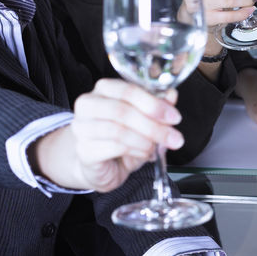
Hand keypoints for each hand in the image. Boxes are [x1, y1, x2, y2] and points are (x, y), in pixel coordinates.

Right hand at [38, 79, 183, 191]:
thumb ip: (157, 106)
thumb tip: (171, 95)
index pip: (128, 90)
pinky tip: (144, 154)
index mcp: (104, 89)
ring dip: (144, 141)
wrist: (103, 166)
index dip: (154, 104)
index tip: (175, 118)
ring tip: (156, 147)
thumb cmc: (123, 138)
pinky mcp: (84, 150)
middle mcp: (88, 104)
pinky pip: (113, 148)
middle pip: (122, 111)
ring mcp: (82, 127)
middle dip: (153, 126)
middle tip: (173, 138)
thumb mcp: (145, 120)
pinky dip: (135, 151)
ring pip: (118, 131)